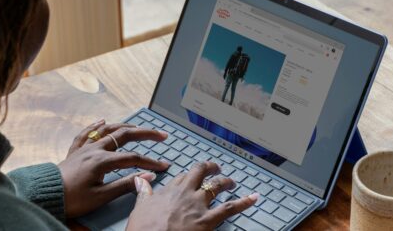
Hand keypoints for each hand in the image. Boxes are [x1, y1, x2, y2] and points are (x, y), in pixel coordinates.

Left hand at [58, 120, 169, 217]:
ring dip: (125, 126)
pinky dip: (96, 125)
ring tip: (138, 127)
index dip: (150, 162)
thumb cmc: (72, 199)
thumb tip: (147, 178)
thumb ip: (125, 185)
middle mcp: (94, 149)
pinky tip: (102, 120)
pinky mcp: (74, 152)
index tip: (163, 167)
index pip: (133, 158)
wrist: (45, 196)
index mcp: (102, 160)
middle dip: (145, 133)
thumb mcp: (101, 196)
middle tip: (161, 135)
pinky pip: (86, 133)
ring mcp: (84, 148)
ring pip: (107, 130)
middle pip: (124, 135)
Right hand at [126, 162, 258, 230]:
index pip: (183, 175)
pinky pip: (230, 208)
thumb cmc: (144, 229)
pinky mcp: (208, 220)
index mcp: (169, 190)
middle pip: (200, 172)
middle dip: (210, 168)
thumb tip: (140, 182)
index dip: (189, 175)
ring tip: (231, 182)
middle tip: (215, 169)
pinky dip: (244, 202)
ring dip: (226, 182)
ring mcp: (198, 205)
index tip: (192, 176)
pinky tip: (253, 198)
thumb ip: (143, 193)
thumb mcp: (139, 208)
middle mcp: (186, 193)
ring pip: (217, 186)